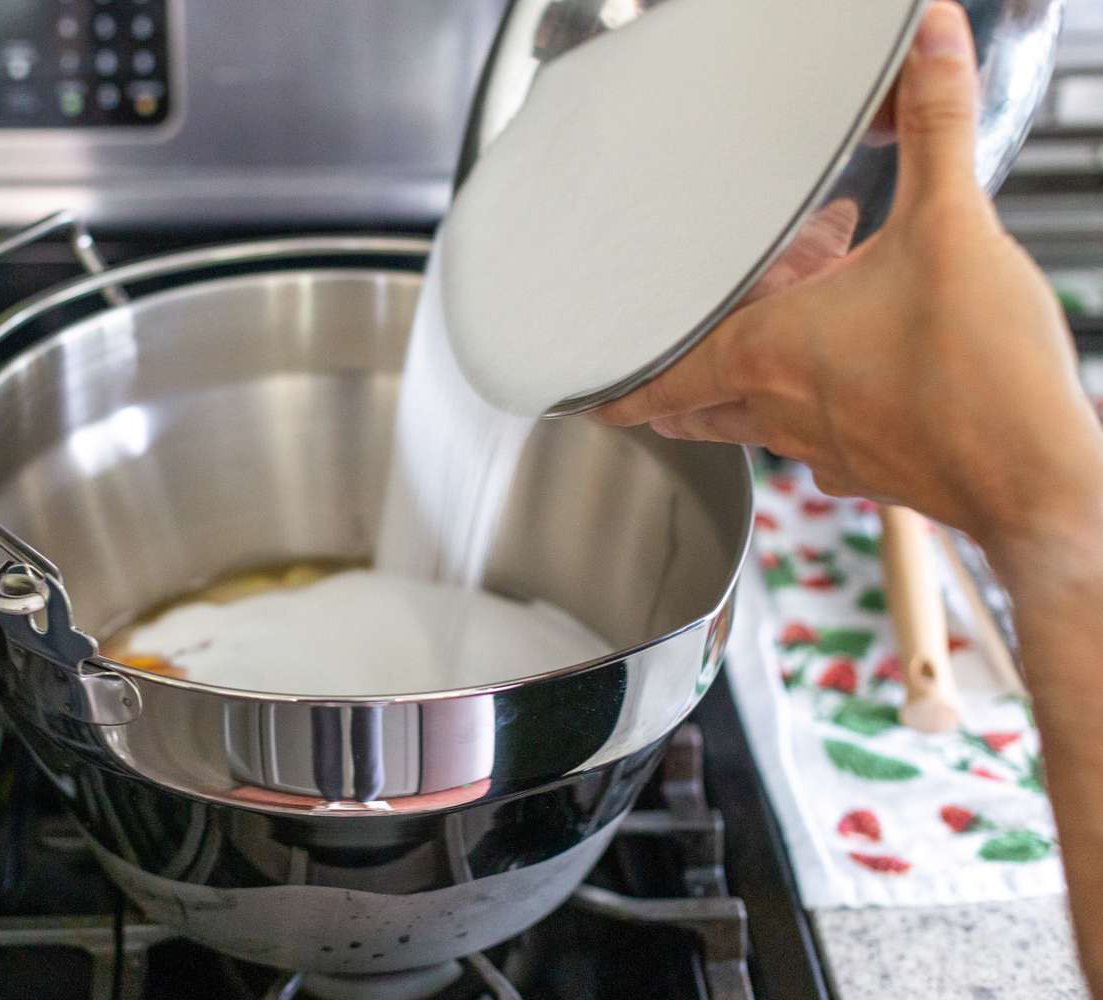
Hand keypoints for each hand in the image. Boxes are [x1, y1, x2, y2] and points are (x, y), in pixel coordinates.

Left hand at [592, 1, 1102, 564]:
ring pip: (761, 420)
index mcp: (768, 356)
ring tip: (778, 338)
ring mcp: (832, 449)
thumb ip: (935, 129)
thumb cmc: (981, 379)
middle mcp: (785, 412)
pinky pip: (825, 441)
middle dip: (680, 385)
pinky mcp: (880, 471)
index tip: (586, 402)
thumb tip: (932, 46)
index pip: (661, 380)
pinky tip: (859, 376)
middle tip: (667, 369)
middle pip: (702, 405)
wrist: (1041, 480)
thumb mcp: (953, 226)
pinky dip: (821, 404)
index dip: (618, 390)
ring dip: (754, 382)